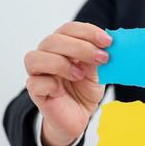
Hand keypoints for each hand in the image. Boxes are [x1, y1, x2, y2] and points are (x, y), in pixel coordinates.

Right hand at [24, 22, 111, 145]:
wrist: (78, 116)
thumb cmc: (85, 90)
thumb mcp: (98, 72)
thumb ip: (98, 58)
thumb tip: (109, 45)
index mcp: (63, 46)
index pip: (69, 29)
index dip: (88, 32)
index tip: (108, 41)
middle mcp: (47, 55)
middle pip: (53, 40)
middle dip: (80, 47)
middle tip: (102, 58)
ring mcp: (38, 73)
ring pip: (35, 58)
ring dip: (61, 64)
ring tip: (80, 75)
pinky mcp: (35, 91)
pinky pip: (35, 82)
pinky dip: (51, 84)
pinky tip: (62, 91)